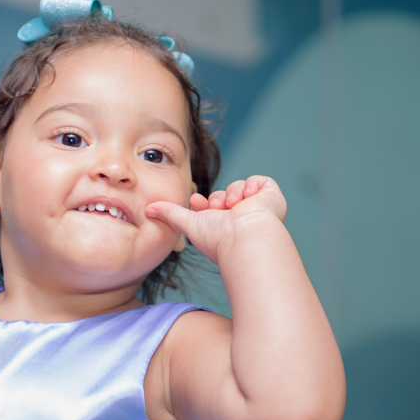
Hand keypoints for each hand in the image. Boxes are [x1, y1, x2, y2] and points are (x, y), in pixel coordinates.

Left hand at [146, 175, 287, 264]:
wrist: (245, 237)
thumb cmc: (218, 238)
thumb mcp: (188, 223)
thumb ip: (169, 214)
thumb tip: (147, 209)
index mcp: (224, 227)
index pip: (211, 206)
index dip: (203, 202)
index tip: (196, 201)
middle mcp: (241, 218)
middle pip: (223, 195)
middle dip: (217, 198)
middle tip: (217, 208)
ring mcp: (258, 208)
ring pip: (239, 186)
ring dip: (232, 193)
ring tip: (233, 206)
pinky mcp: (272, 198)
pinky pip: (260, 181)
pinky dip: (251, 186)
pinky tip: (249, 199)